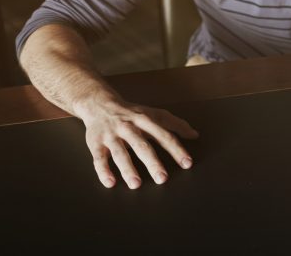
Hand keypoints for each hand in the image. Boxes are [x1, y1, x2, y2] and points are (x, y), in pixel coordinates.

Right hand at [79, 99, 197, 188]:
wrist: (100, 104)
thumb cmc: (132, 113)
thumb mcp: (155, 114)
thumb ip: (175, 124)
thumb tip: (195, 135)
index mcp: (145, 120)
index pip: (164, 135)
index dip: (176, 150)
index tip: (187, 163)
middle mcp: (128, 127)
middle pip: (142, 145)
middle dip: (152, 162)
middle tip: (162, 178)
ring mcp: (111, 135)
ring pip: (120, 153)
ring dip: (128, 169)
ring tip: (136, 184)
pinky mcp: (95, 143)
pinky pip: (99, 158)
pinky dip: (103, 171)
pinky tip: (110, 183)